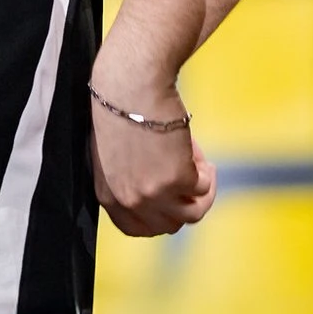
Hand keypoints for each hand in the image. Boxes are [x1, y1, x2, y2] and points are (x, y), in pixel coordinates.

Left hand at [89, 79, 215, 235]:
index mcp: (106, 193)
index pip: (134, 228)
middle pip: (169, 225)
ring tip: (201, 166)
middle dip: (183, 204)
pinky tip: (195, 148)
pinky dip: (206, 171)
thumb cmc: (119, 108)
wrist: (130, 85)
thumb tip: (159, 188)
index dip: (157, 219)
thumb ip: (127, 177)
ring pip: (193, 213)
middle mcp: (129, 199)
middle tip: (191, 180)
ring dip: (202, 192)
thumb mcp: (113, 153)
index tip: (170, 204)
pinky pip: (204, 187)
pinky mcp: (179, 180)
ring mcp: (154, 193)